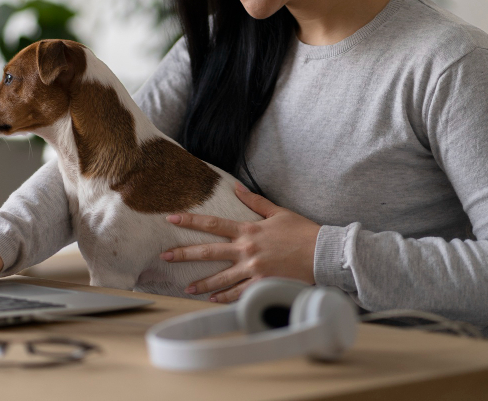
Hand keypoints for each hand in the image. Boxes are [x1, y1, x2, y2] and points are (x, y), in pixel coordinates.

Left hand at [160, 184, 320, 302]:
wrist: (322, 253)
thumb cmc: (302, 231)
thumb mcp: (278, 212)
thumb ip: (255, 201)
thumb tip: (236, 187)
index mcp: (248, 230)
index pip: (212, 224)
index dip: (190, 220)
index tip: (171, 218)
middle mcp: (246, 249)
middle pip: (208, 252)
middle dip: (184, 253)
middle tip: (165, 257)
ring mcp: (253, 269)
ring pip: (220, 277)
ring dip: (201, 283)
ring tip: (186, 287)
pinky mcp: (262, 284)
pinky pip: (238, 293)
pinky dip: (224, 297)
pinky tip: (212, 299)